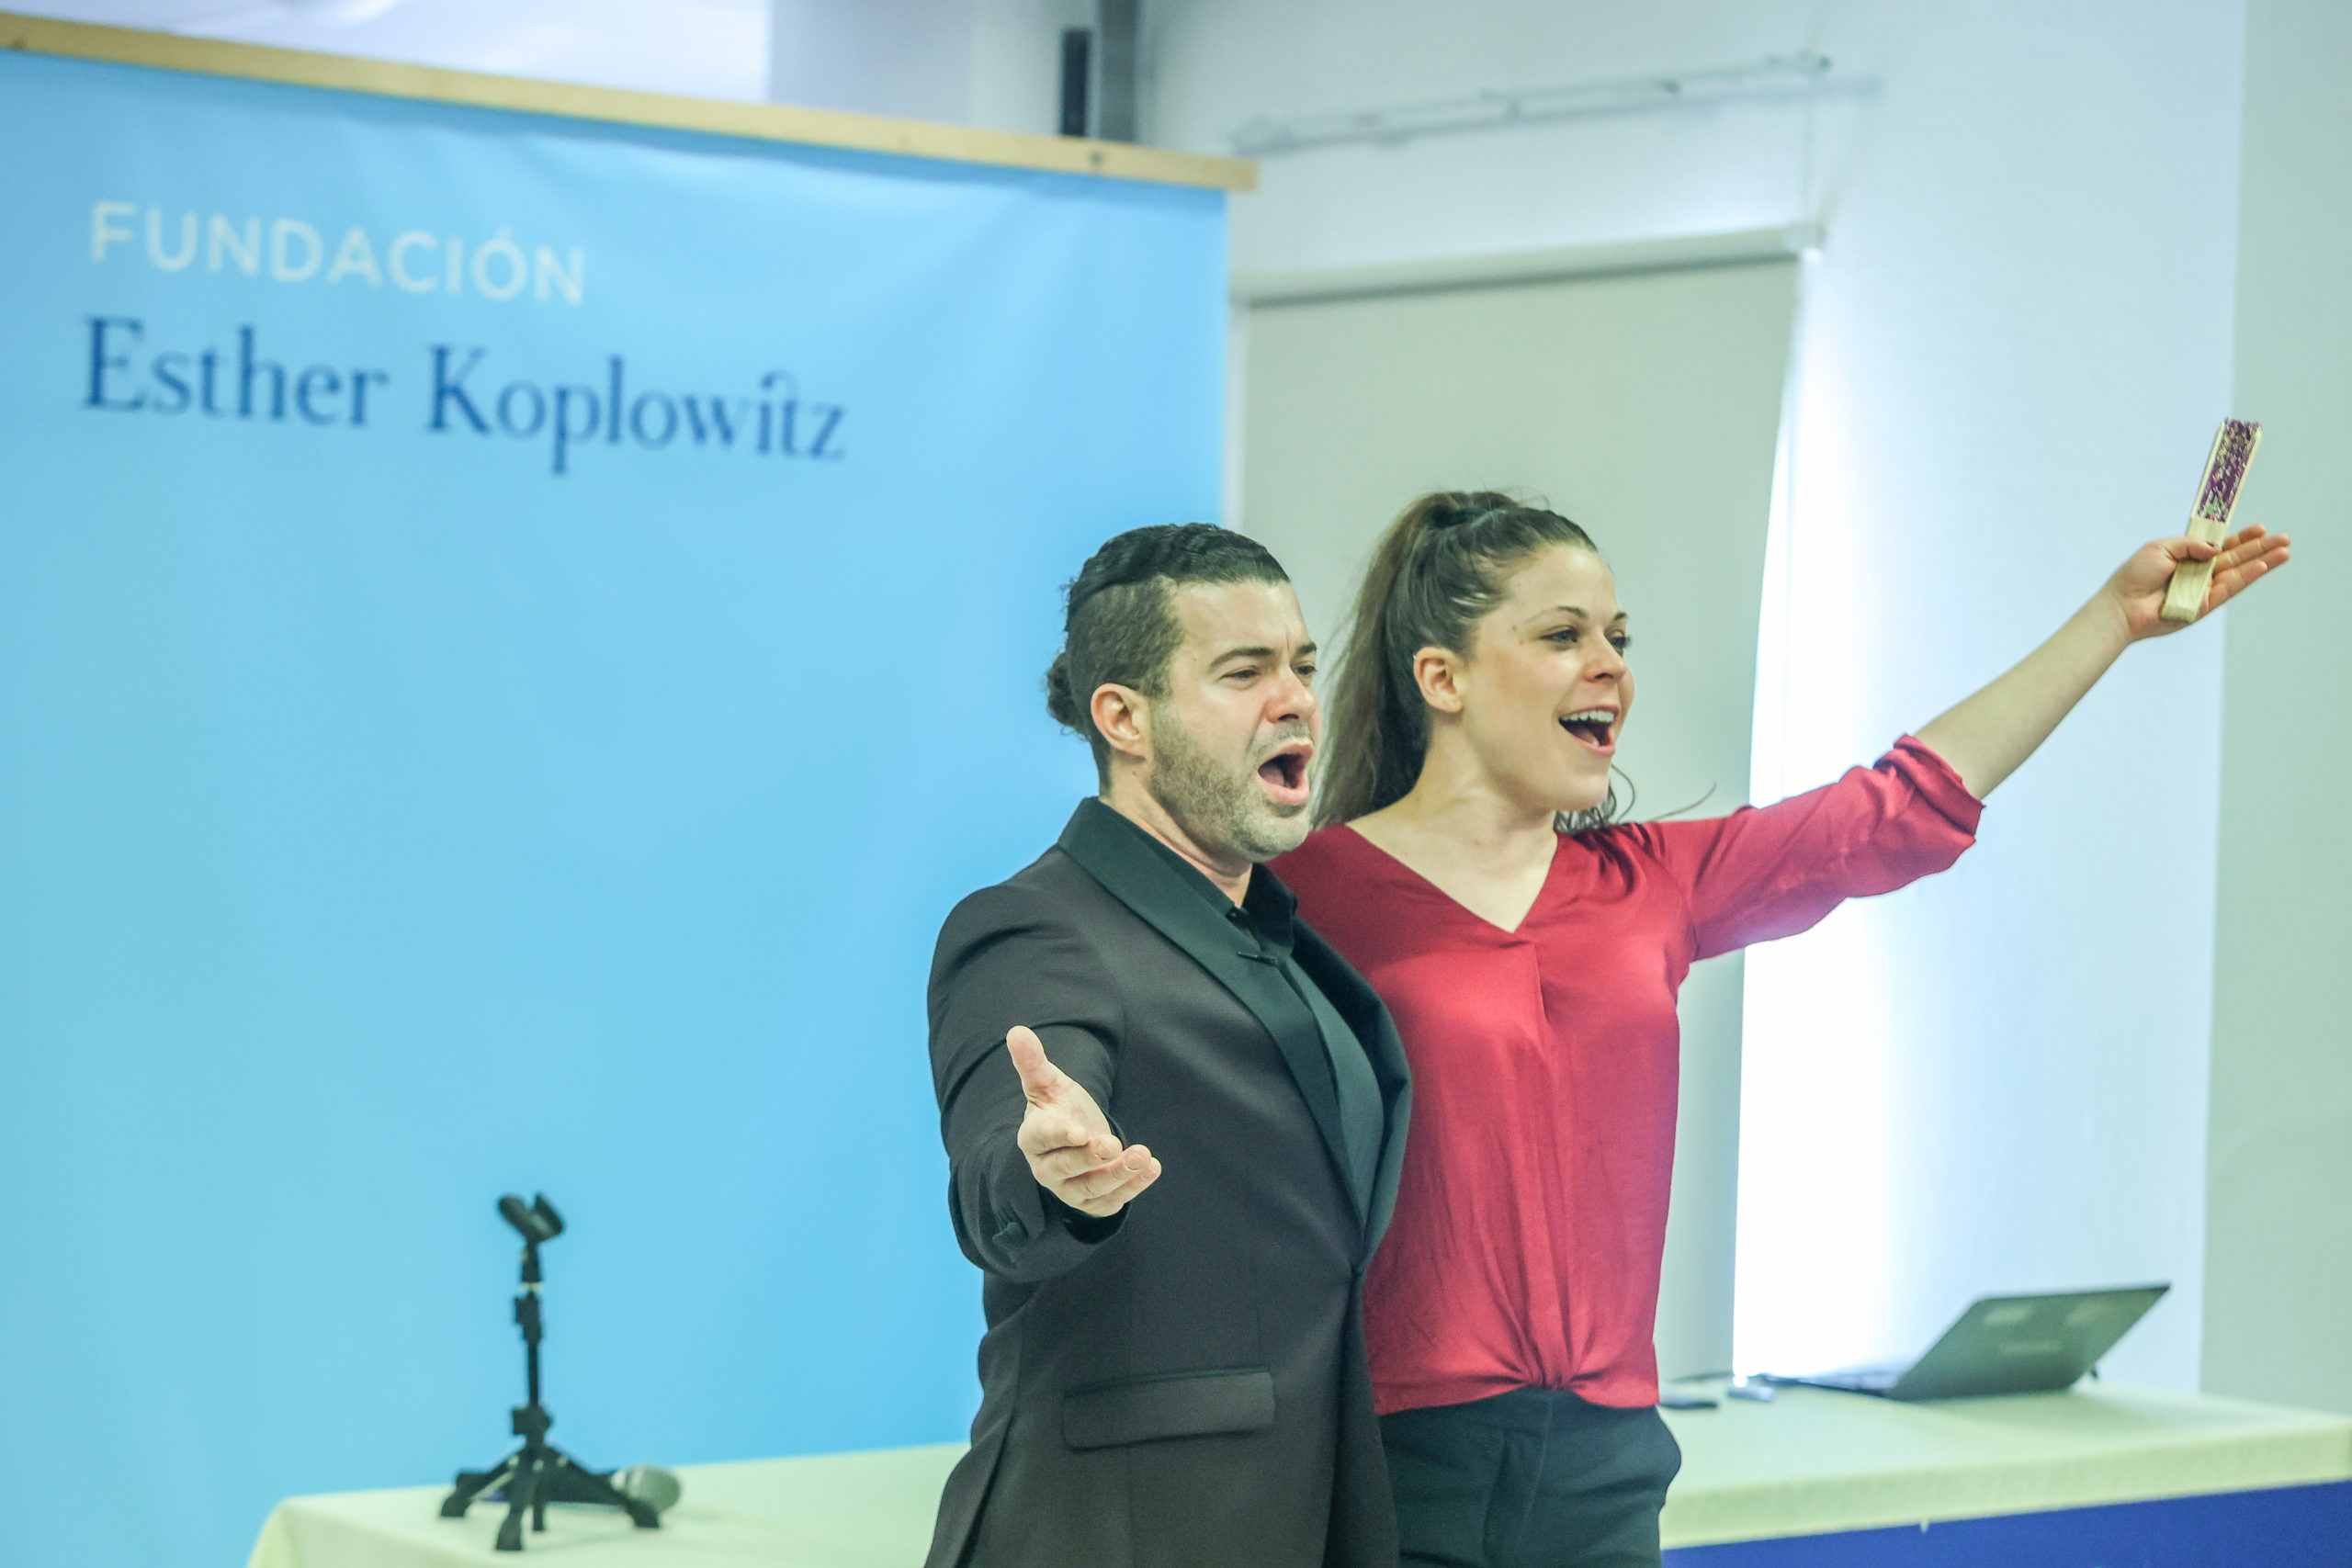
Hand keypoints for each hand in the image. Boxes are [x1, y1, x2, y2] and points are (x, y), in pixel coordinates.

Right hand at [1007, 1026, 1161, 1218]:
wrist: (1076, 1139)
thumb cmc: (1059, 1108)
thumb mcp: (1048, 1084)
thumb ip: (1033, 1062)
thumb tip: (1016, 1031)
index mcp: (1033, 1138)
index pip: (1044, 1138)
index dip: (1062, 1136)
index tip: (1082, 1132)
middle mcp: (1046, 1169)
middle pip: (1066, 1168)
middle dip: (1092, 1157)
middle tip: (1115, 1143)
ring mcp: (1068, 1190)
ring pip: (1091, 1189)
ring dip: (1119, 1174)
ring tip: (1143, 1155)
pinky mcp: (1092, 1204)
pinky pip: (1112, 1201)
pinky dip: (1133, 1187)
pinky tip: (1152, 1168)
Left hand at [2103, 524, 2291, 638]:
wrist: (2122, 606)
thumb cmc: (2135, 576)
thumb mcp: (2161, 547)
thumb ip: (2191, 544)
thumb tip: (2217, 547)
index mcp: (2187, 557)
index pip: (2220, 545)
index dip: (2240, 537)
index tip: (2260, 528)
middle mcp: (2198, 573)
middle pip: (2236, 557)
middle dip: (2260, 548)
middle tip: (2284, 538)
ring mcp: (2203, 590)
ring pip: (2239, 573)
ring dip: (2262, 562)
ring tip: (2284, 551)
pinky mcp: (2204, 606)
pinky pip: (2229, 589)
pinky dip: (2246, 577)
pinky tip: (2262, 566)